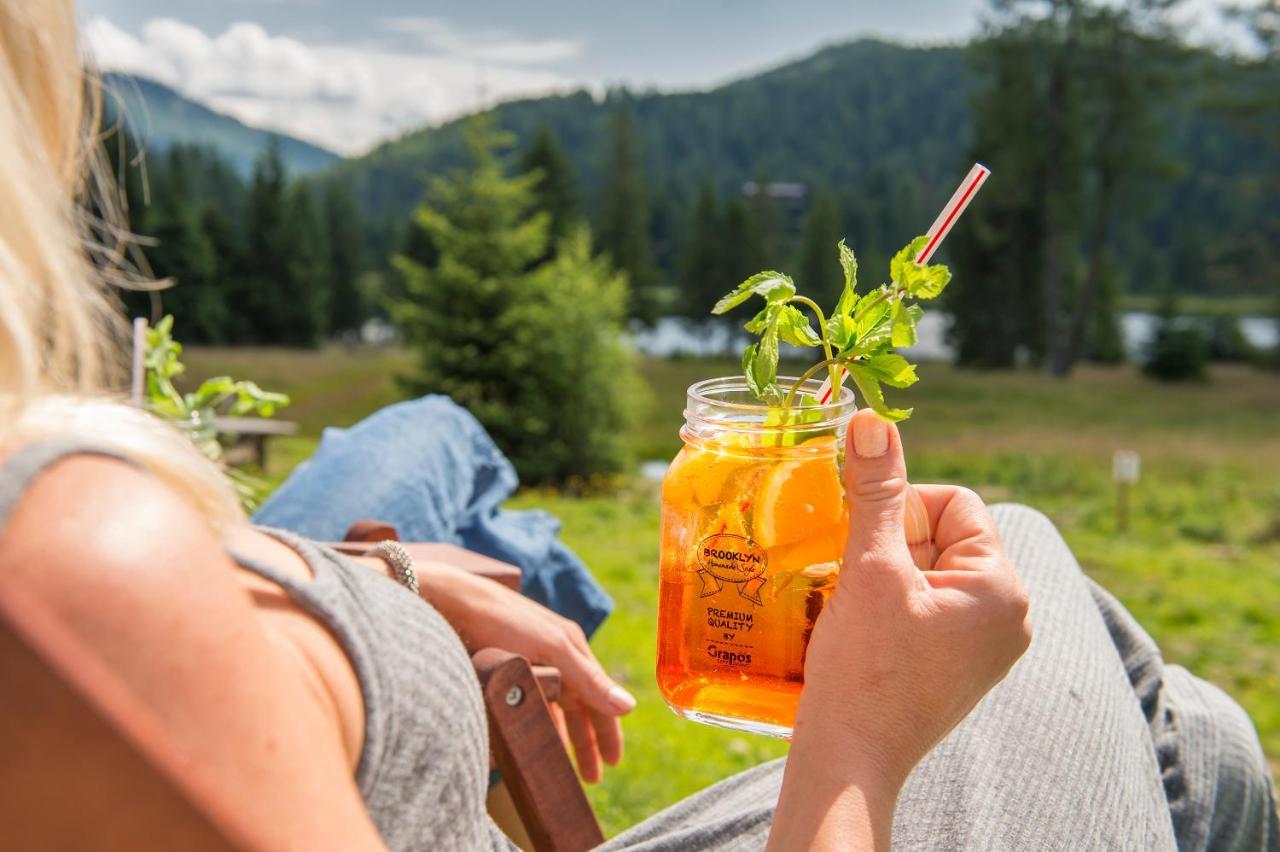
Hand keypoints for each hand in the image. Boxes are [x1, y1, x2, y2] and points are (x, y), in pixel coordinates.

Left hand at [417, 563, 634, 782]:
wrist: (449, 603)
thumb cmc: (503, 619)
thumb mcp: (551, 648)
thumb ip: (589, 679)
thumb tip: (628, 706)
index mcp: (570, 648)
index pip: (599, 696)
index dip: (607, 730)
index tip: (612, 762)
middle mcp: (553, 656)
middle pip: (577, 706)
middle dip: (586, 741)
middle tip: (591, 778)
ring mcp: (527, 664)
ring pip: (551, 708)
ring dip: (559, 737)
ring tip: (559, 766)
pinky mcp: (502, 671)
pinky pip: (525, 704)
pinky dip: (532, 725)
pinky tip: (527, 741)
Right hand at [769, 410, 1030, 849]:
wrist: (851, 758)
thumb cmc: (863, 668)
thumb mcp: (870, 569)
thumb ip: (874, 492)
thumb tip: (872, 421)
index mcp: (1003, 587)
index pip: (954, 504)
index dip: (900, 512)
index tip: (866, 549)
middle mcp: (1011, 615)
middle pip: (943, 535)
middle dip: (891, 546)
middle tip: (858, 582)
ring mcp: (988, 644)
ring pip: (930, 570)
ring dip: (886, 574)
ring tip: (858, 608)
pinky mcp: (961, 664)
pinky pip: (930, 606)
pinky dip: (893, 604)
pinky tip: (865, 628)